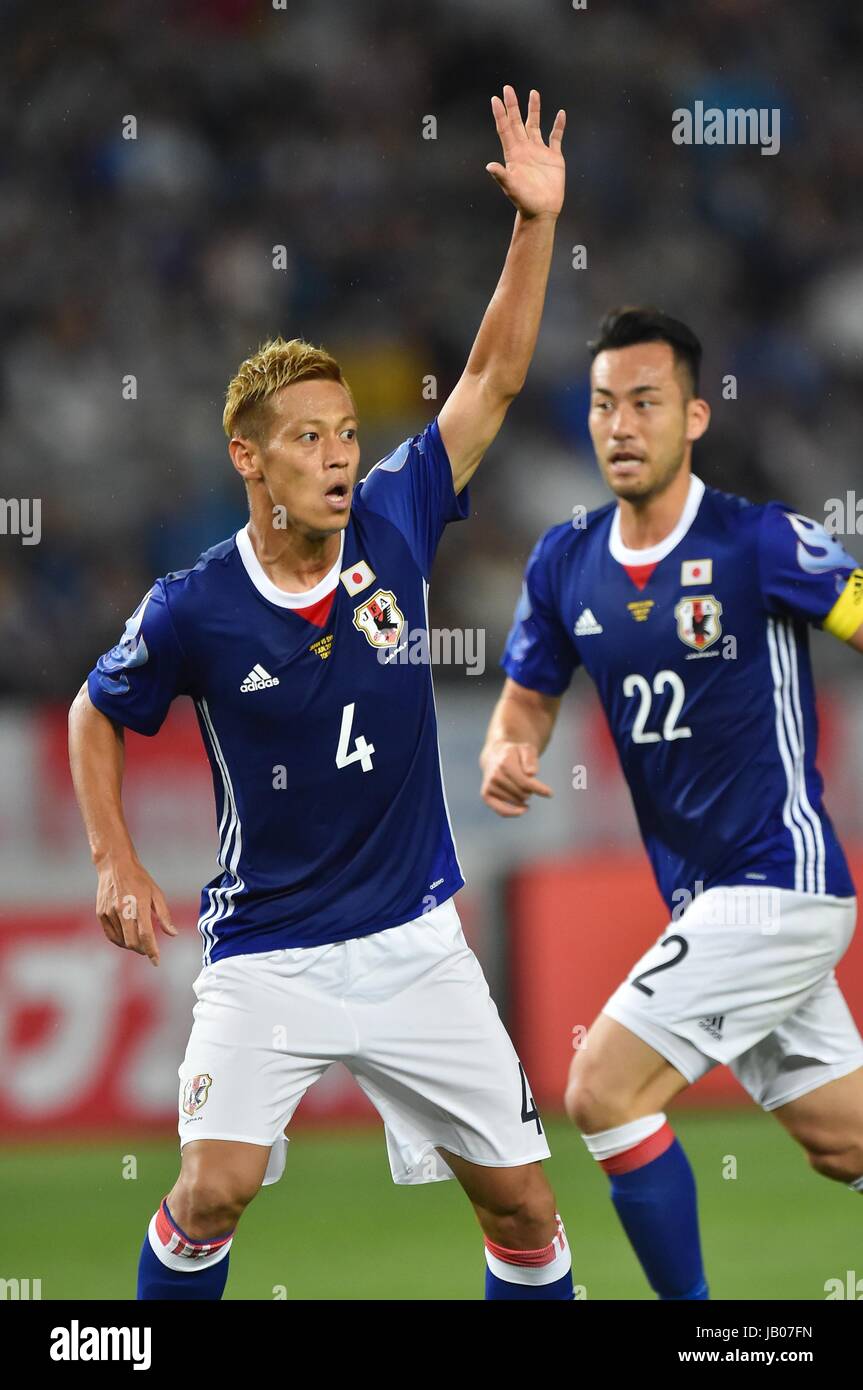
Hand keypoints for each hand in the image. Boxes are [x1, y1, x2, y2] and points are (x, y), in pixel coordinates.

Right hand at [95, 853, 176, 965]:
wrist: (115, 866)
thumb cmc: (139, 879)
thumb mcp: (157, 894)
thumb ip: (164, 915)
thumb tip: (173, 934)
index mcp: (140, 905)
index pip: (146, 935)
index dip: (152, 951)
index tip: (156, 961)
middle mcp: (123, 910)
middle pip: (132, 942)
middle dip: (142, 950)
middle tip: (149, 950)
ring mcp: (110, 912)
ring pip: (121, 941)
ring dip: (132, 945)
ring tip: (139, 941)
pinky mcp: (101, 913)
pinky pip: (111, 935)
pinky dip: (120, 941)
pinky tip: (127, 939)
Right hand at [480, 741, 552, 817]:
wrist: (495, 756)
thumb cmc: (515, 754)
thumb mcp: (526, 749)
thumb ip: (530, 759)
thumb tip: (531, 773)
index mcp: (505, 763)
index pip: (525, 782)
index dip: (539, 789)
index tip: (550, 794)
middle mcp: (495, 775)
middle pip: (522, 793)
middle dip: (531, 790)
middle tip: (528, 781)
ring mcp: (489, 786)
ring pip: (516, 801)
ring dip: (524, 797)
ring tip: (521, 787)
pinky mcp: (486, 795)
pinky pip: (502, 810)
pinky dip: (513, 813)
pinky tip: (523, 810)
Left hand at [486, 85, 564, 219]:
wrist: (542, 211)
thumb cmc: (524, 201)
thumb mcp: (512, 187)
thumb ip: (502, 175)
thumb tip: (489, 166)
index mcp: (514, 154)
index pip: (505, 129)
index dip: (501, 114)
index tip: (496, 98)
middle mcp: (525, 149)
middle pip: (518, 122)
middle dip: (513, 106)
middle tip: (508, 88)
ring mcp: (539, 152)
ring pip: (535, 125)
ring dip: (534, 110)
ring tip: (533, 93)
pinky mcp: (553, 157)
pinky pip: (556, 137)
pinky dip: (558, 125)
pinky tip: (560, 114)